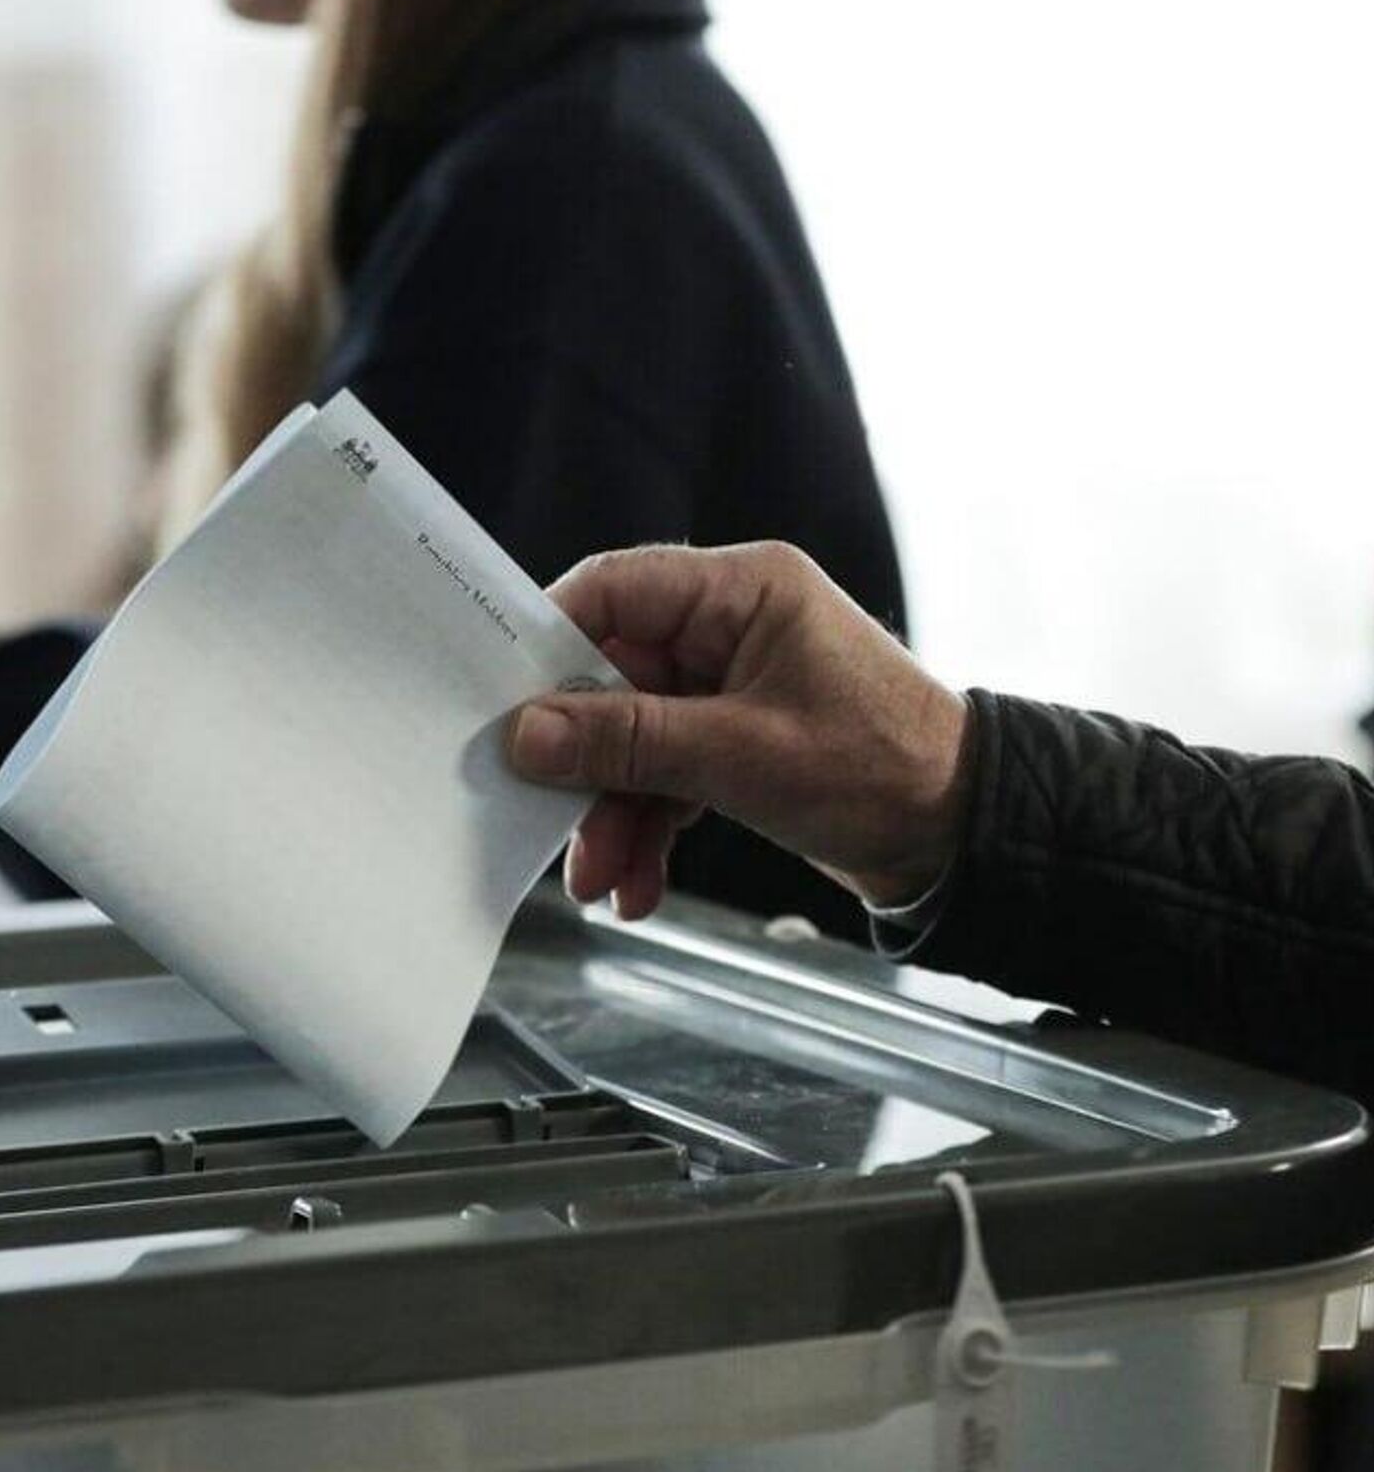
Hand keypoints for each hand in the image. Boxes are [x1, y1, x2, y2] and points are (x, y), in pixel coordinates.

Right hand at [506, 543, 973, 919]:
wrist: (967, 838)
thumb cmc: (888, 770)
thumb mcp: (741, 756)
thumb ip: (629, 741)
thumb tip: (530, 733)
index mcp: (745, 589)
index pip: (615, 591)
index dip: (550, 642)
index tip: (504, 702)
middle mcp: (734, 626)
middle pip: (615, 679)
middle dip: (586, 764)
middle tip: (551, 820)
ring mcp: (734, 685)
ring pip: (636, 738)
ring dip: (614, 811)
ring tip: (603, 880)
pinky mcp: (738, 739)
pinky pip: (667, 772)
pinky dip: (650, 826)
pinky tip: (640, 882)